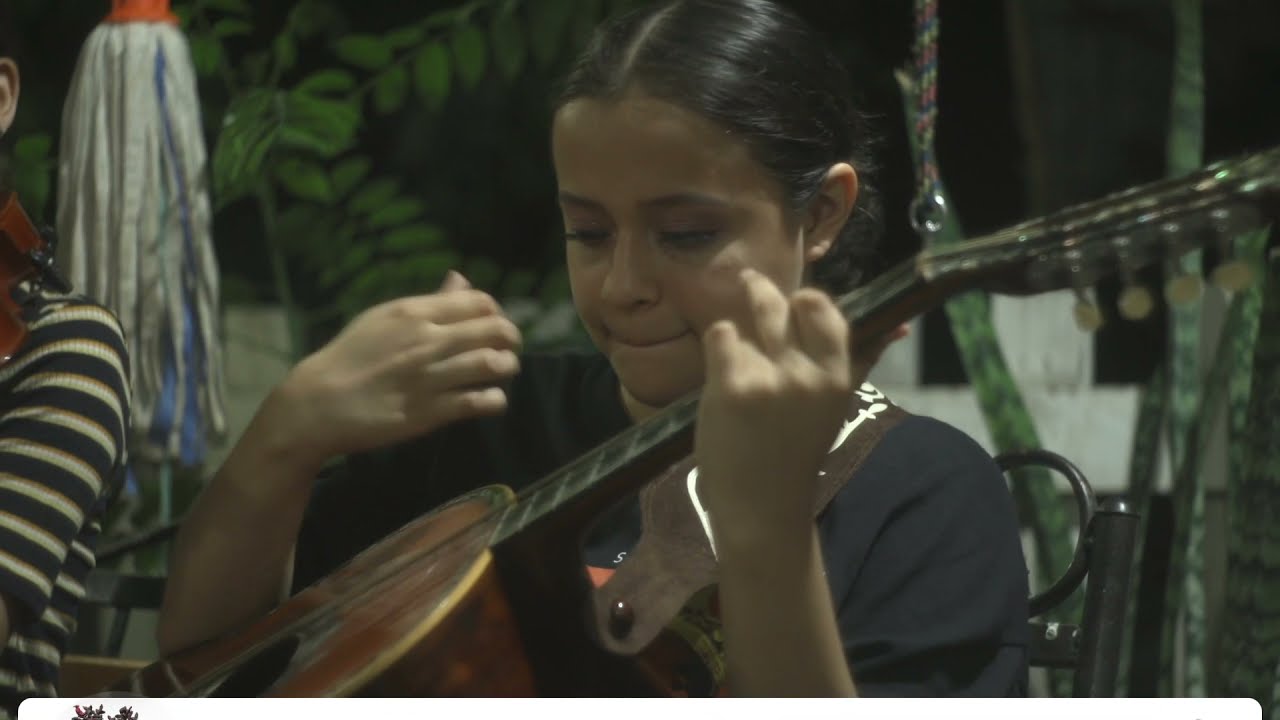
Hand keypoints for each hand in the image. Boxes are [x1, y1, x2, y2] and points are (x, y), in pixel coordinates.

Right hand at [270, 271, 521, 465]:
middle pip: (494, 331)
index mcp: (415, 313)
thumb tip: (461, 279)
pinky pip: (478, 402)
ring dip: (506, 367)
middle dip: (511, 339)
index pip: (478, 302)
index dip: (496, 313)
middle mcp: (427, 341)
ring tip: (503, 372)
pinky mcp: (430, 412)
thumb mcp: (384, 317)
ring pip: (492, 364)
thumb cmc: (350, 357)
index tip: (494, 325)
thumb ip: (429, 301)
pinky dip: (494, 399)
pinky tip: (491, 399)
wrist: (319, 403)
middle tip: (509, 349)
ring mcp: (430, 377)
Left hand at [695, 268, 904, 550]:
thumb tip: (899, 324)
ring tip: (735, 355)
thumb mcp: (835, 404)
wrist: (761, 504)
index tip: (791, 302)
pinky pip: (721, 336)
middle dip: (759, 288)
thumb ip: (861, 359)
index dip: (803, 299)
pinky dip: (717, 347)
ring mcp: (770, 378)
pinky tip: (721, 375)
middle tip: (748, 281)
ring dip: (738, 334)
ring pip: (746, 322)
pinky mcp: (733, 386)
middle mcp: (808, 373)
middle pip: (781, 303)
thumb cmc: (795, 451)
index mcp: (837, 375)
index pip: (823, 308)